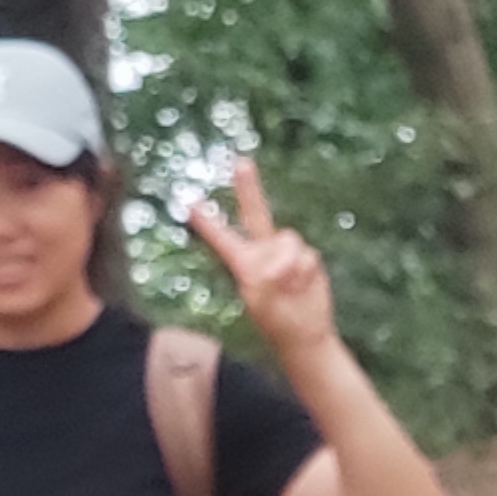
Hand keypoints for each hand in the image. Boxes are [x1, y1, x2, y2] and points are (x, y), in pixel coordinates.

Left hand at [188, 160, 338, 356]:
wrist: (306, 332)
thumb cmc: (276, 321)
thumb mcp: (261, 300)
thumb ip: (267, 275)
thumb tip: (280, 262)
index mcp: (243, 262)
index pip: (222, 238)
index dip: (207, 222)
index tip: (189, 202)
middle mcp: (263, 251)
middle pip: (256, 213)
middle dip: (249, 187)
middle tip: (241, 162)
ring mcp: (286, 252)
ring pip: (287, 240)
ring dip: (289, 265)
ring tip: (289, 287)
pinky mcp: (308, 257)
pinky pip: (306, 255)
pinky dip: (304, 272)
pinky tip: (303, 286)